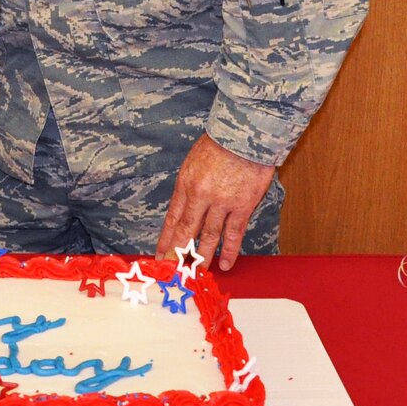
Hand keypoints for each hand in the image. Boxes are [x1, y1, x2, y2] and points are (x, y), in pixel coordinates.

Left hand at [156, 134, 275, 271]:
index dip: (166, 239)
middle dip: (178, 253)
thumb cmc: (220, 143)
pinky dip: (229, 250)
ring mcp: (222, 203)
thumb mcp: (193, 162)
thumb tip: (185, 209)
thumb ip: (189, 186)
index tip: (160, 254)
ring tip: (196, 272)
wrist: (246, 133)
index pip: (172, 218)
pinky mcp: (242, 206)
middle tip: (172, 271)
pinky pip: (234, 233)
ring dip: (202, 257)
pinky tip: (225, 264)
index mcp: (186, 184)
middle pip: (186, 231)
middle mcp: (201, 196)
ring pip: (209, 236)